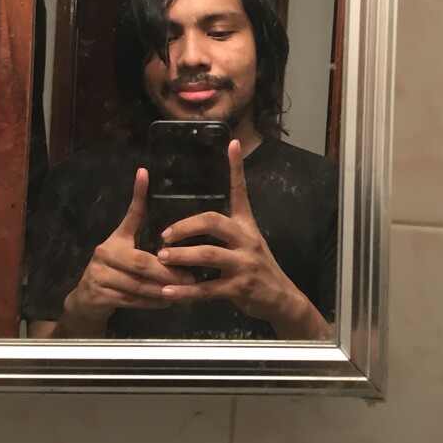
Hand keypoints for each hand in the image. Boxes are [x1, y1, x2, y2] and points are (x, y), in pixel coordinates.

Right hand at [55, 168, 194, 337]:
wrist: (87, 301)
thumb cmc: (116, 272)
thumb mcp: (128, 250)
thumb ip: (143, 234)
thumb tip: (166, 217)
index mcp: (116, 239)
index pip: (130, 214)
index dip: (138, 194)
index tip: (144, 172)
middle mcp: (104, 253)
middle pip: (141, 262)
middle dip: (168, 271)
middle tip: (190, 276)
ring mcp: (99, 275)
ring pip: (138, 284)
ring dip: (163, 289)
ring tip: (184, 291)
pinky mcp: (98, 296)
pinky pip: (132, 300)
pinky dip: (152, 303)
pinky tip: (168, 301)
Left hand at [156, 140, 330, 339]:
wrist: (281, 299)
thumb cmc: (258, 269)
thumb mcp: (248, 243)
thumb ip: (228, 231)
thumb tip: (198, 219)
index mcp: (246, 226)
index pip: (240, 192)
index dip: (236, 168)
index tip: (232, 143)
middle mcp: (247, 240)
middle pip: (213, 222)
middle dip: (185, 226)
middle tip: (164, 235)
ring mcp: (244, 265)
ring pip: (208, 254)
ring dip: (181, 256)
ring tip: (161, 257)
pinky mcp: (239, 288)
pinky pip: (208, 289)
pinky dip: (186, 291)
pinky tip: (168, 292)